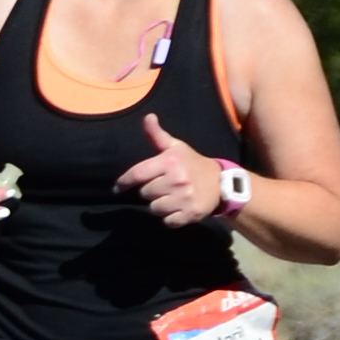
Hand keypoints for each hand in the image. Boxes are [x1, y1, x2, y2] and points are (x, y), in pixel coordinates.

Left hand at [118, 112, 225, 231]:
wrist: (222, 183)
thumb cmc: (193, 163)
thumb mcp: (176, 147)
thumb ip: (158, 135)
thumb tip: (148, 117)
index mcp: (170, 162)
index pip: (137, 174)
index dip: (124, 182)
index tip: (118, 188)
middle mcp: (176, 180)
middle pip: (145, 193)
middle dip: (149, 191)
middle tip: (161, 187)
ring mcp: (184, 198)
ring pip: (154, 208)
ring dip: (158, 205)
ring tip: (169, 197)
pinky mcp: (190, 214)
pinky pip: (167, 221)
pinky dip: (169, 218)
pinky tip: (176, 209)